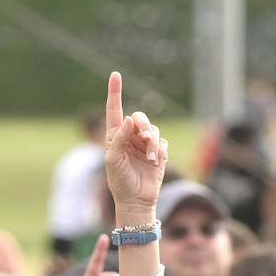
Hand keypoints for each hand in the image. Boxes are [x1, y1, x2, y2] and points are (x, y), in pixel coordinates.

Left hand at [103, 72, 166, 223]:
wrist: (135, 200)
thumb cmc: (119, 181)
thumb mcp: (112, 160)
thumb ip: (119, 139)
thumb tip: (128, 119)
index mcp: (115, 136)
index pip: (114, 110)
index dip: (115, 92)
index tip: (115, 74)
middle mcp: (130, 137)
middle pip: (140, 118)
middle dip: (144, 126)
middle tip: (144, 138)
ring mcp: (144, 144)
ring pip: (153, 130)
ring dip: (152, 144)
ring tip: (151, 160)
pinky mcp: (158, 152)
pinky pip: (162, 142)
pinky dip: (159, 150)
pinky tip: (155, 163)